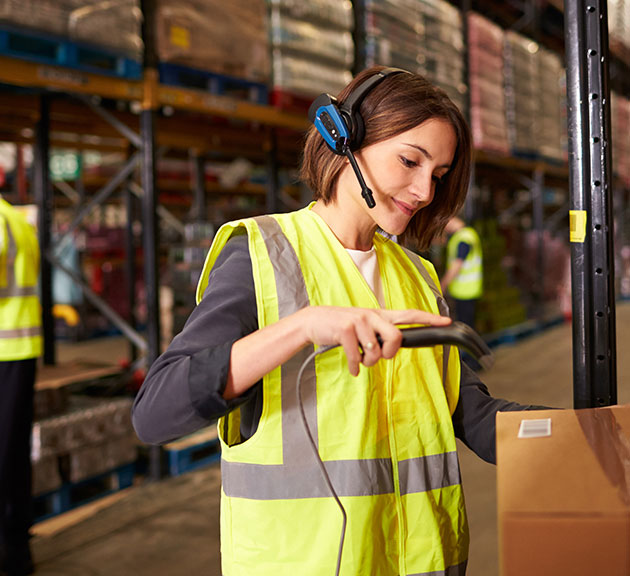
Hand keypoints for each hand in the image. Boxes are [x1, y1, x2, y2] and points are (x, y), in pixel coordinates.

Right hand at [301, 306, 450, 375]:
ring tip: (359, 359)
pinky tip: (351, 368)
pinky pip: (357, 356)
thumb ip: (379, 334)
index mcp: (379, 315)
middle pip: (396, 337)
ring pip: (376, 351)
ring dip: (367, 362)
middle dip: (389, 353)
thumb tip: (390, 350)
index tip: (446, 322)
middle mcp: (372, 315)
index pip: (409, 314)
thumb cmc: (341, 327)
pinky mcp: (346, 329)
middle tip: (378, 356)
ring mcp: (359, 321)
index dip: (429, 319)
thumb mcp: (363, 327)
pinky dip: (354, 367)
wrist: (314, 321)